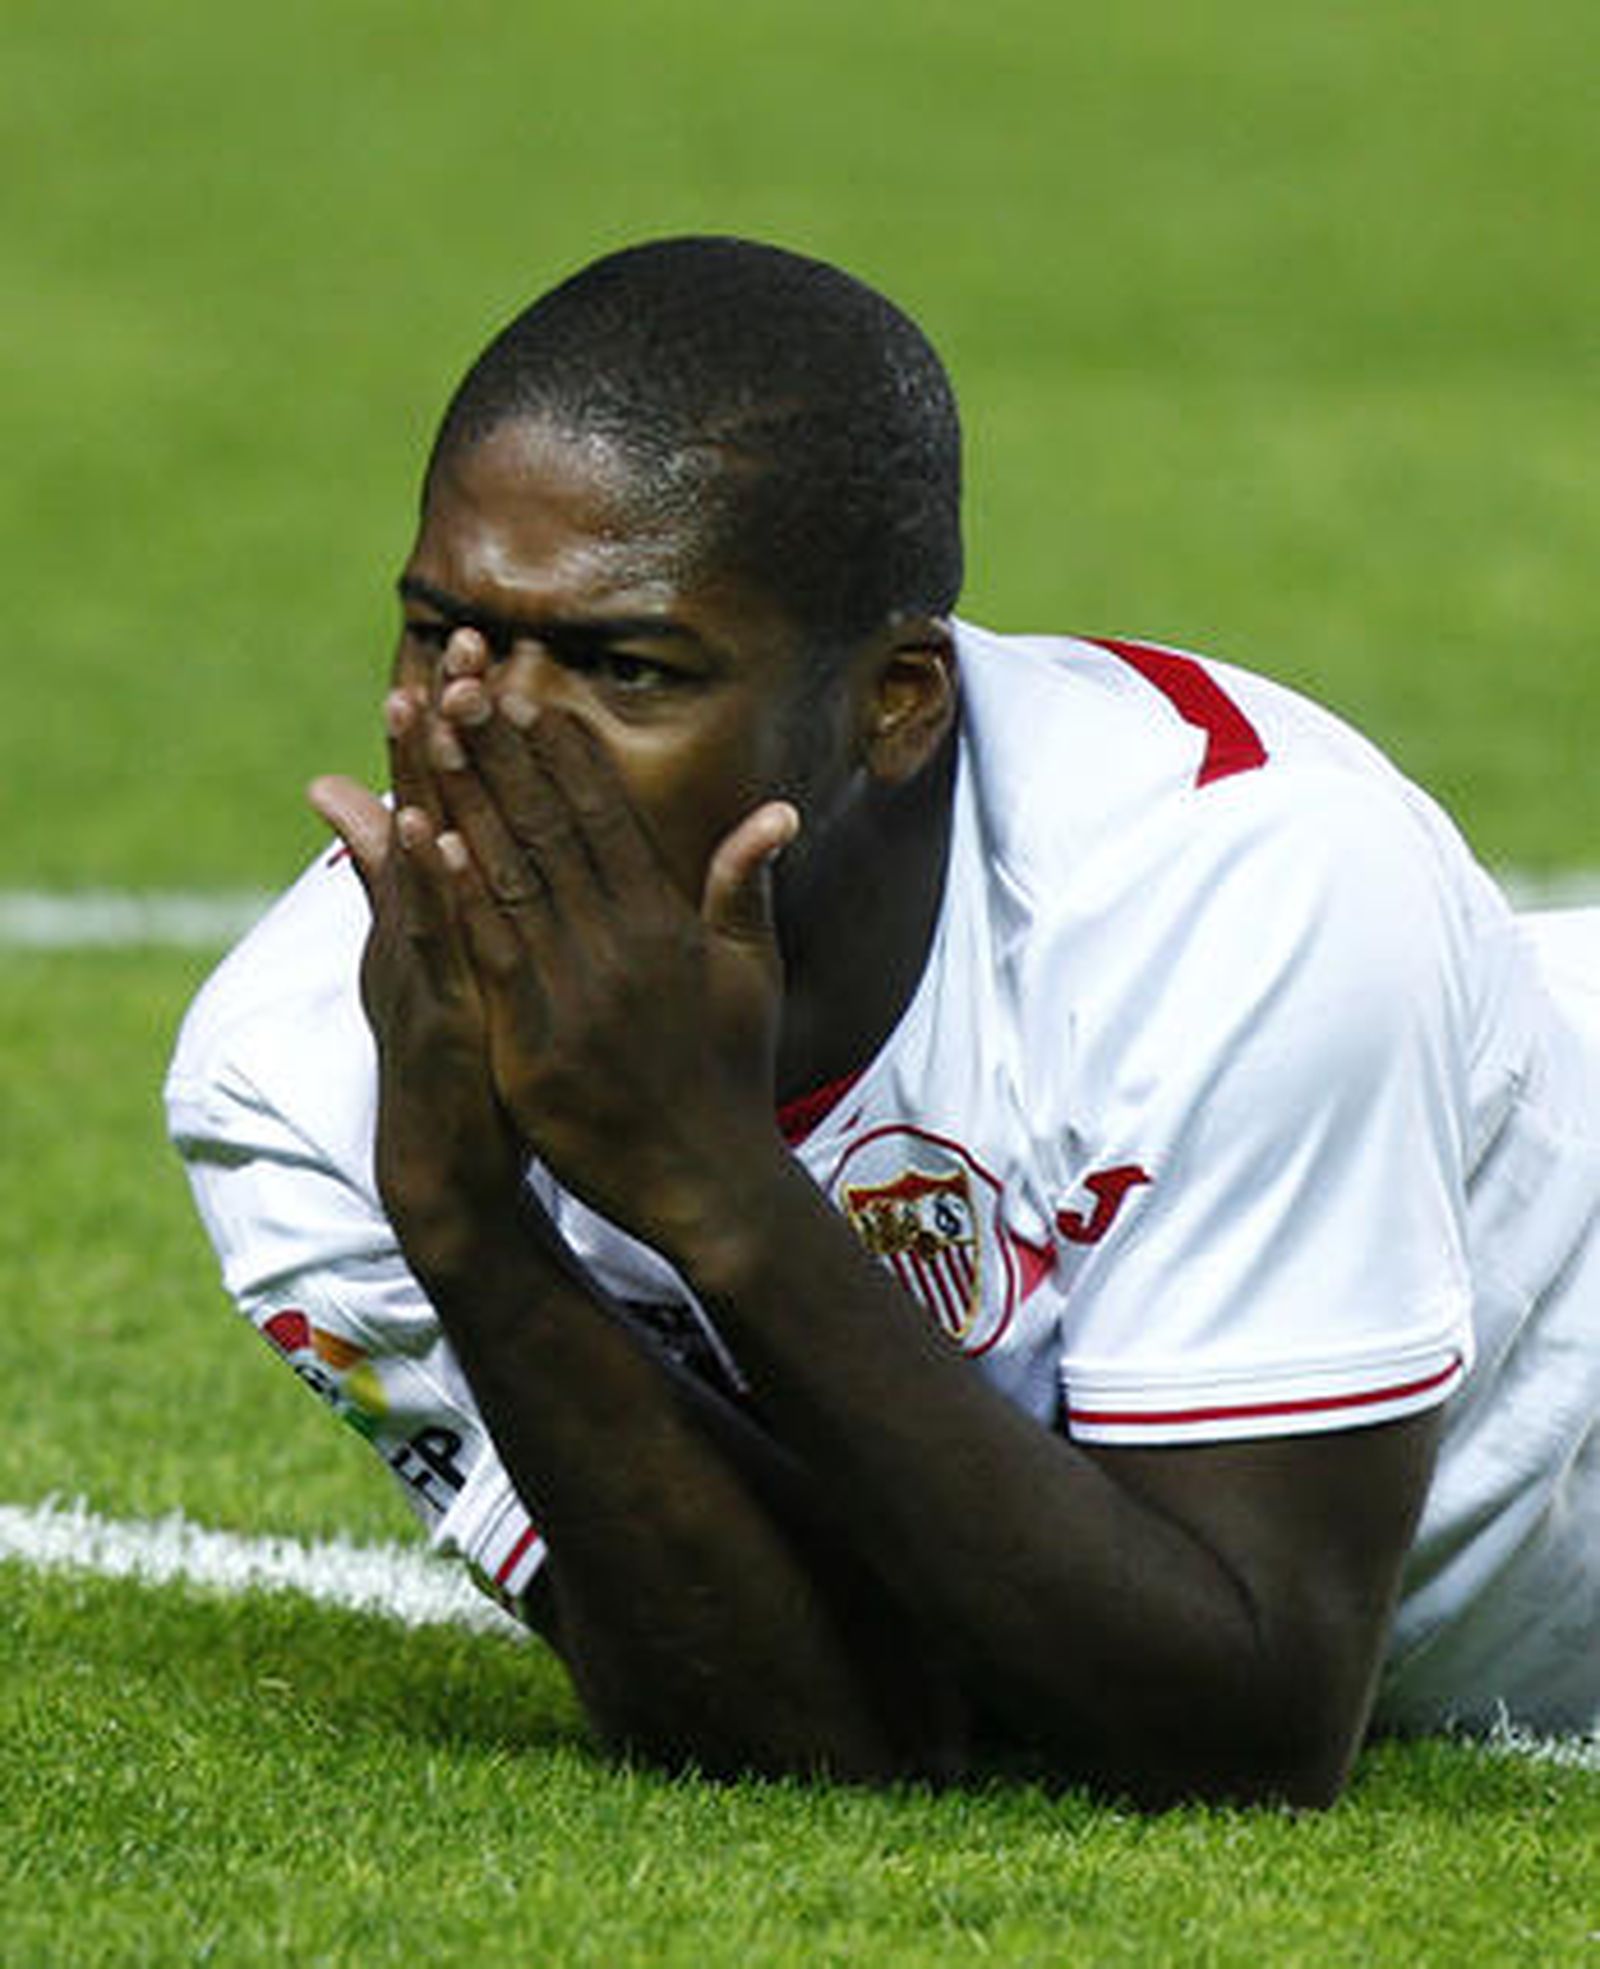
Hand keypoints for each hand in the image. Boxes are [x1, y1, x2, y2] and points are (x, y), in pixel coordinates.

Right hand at [306, 691, 523, 1280]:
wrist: (454, 1163)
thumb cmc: (470, 1059)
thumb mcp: (454, 968)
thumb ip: (441, 893)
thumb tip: (433, 825)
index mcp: (445, 910)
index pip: (455, 798)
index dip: (462, 724)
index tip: (480, 644)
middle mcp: (423, 925)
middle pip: (431, 805)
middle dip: (441, 722)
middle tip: (455, 636)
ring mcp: (419, 963)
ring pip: (417, 857)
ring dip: (419, 776)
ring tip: (418, 699)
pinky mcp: (428, 1011)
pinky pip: (425, 939)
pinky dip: (420, 884)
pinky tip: (424, 828)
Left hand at [420, 638, 798, 1254]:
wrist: (709, 1180)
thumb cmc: (732, 1075)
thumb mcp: (750, 973)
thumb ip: (746, 886)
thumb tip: (777, 810)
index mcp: (665, 922)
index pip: (604, 818)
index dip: (560, 752)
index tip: (525, 694)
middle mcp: (620, 943)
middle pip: (548, 829)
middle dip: (500, 751)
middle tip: (461, 681)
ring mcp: (575, 991)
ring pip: (510, 875)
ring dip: (466, 798)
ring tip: (429, 732)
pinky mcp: (535, 1042)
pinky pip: (489, 953)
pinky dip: (458, 893)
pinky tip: (426, 837)